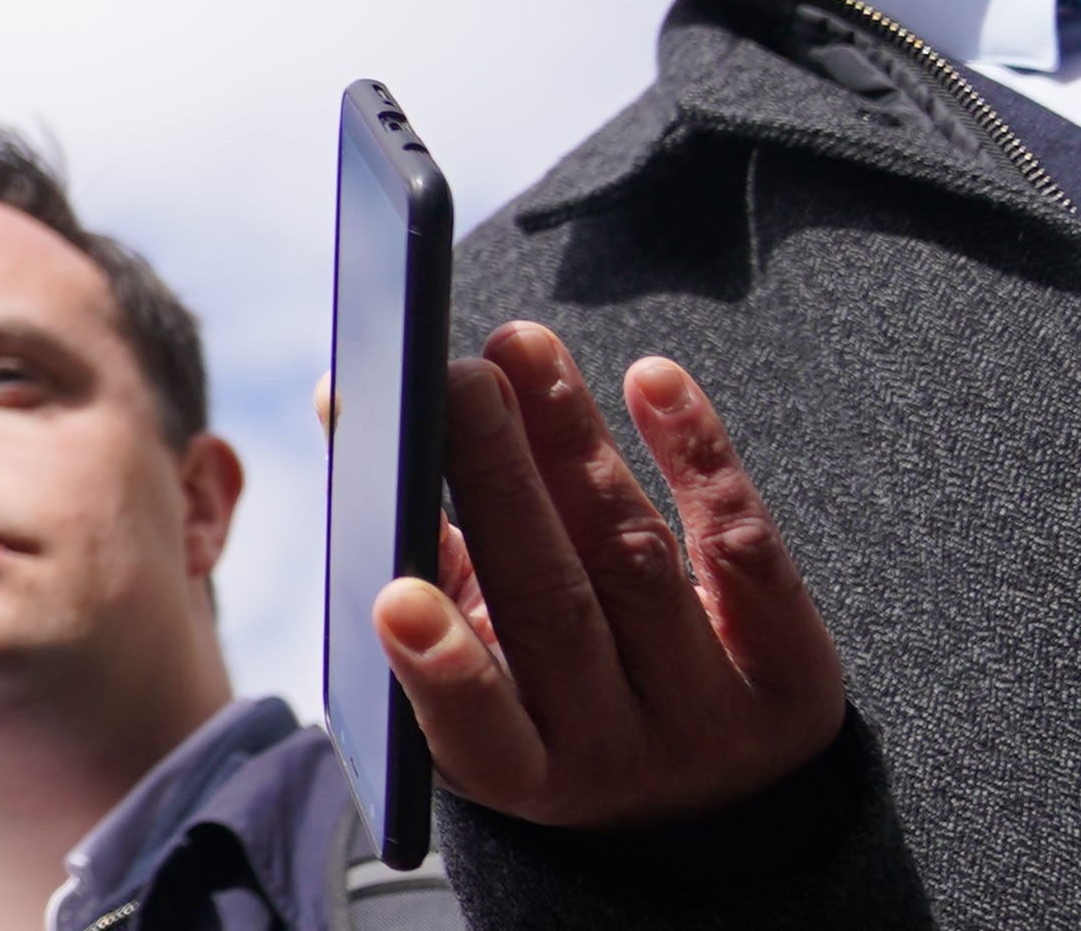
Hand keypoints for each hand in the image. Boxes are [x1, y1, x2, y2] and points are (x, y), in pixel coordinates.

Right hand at [373, 327, 844, 832]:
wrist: (707, 795)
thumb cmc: (542, 689)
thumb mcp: (468, 647)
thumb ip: (406, 537)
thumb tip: (347, 398)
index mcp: (517, 770)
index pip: (479, 729)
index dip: (441, 670)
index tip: (396, 597)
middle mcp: (620, 761)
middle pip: (556, 609)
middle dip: (501, 484)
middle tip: (460, 381)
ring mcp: (716, 723)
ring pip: (636, 562)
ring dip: (575, 442)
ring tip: (523, 348)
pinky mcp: (796, 676)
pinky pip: (744, 553)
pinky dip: (697, 458)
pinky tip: (653, 381)